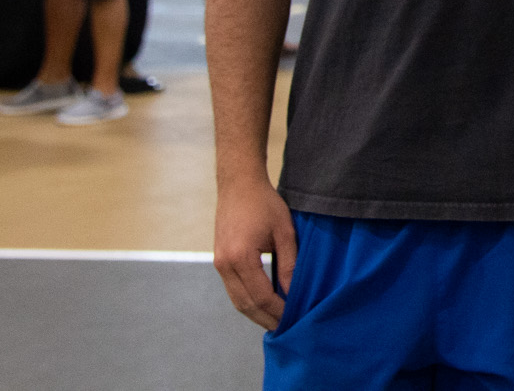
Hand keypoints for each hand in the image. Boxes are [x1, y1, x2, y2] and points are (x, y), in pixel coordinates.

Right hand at [214, 176, 296, 330]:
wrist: (238, 184)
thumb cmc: (264, 203)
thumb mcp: (284, 231)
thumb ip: (290, 263)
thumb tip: (295, 292)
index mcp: (241, 257)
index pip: (261, 296)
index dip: (278, 311)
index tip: (295, 319)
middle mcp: (225, 265)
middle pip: (245, 304)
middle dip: (266, 319)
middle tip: (286, 329)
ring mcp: (218, 264)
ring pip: (237, 300)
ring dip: (256, 313)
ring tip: (276, 321)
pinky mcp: (219, 261)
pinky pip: (233, 289)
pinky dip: (248, 301)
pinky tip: (263, 304)